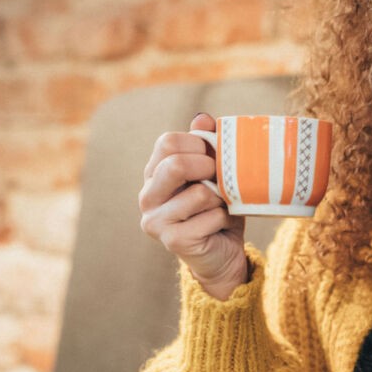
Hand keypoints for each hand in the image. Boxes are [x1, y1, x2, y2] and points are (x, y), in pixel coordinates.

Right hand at [139, 113, 247, 299]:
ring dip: (220, 199)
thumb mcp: (214, 172)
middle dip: (208, 167)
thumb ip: (206, 144)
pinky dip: (224, 219)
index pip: (167, 142)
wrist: (223, 253)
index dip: (198, 144)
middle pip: (175, 165)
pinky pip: (211, 217)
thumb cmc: (217, 208)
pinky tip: (219, 226)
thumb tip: (202, 118)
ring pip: (200, 193)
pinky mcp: (172, 240)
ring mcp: (155, 220)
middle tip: (221, 177)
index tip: (214, 155)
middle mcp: (147, 196)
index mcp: (153, 173)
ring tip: (219, 207)